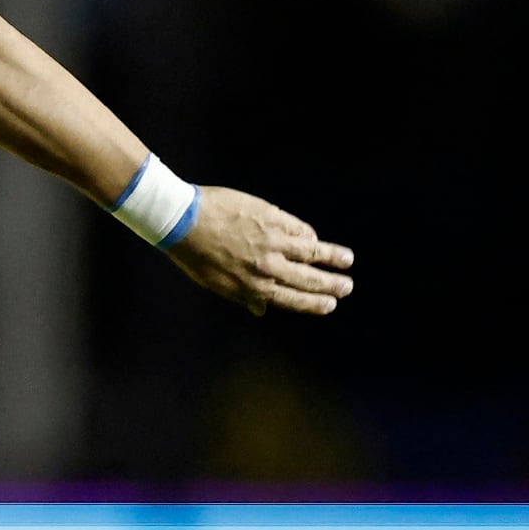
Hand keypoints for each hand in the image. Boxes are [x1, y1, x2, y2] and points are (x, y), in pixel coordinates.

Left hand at [164, 187, 354, 315]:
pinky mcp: (272, 219)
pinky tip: (315, 238)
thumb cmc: (194, 254)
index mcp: (252, 287)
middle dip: (330, 285)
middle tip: (347, 286)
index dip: (314, 304)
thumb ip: (243, 296)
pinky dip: (309, 235)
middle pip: (308, 279)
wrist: (181, 219)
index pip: (292, 299)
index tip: (330, 305)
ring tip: (348, 260)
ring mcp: (271, 242)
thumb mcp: (216, 283)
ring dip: (333, 257)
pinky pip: (299, 229)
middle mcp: (266, 268)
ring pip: (312, 252)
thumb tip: (261, 310)